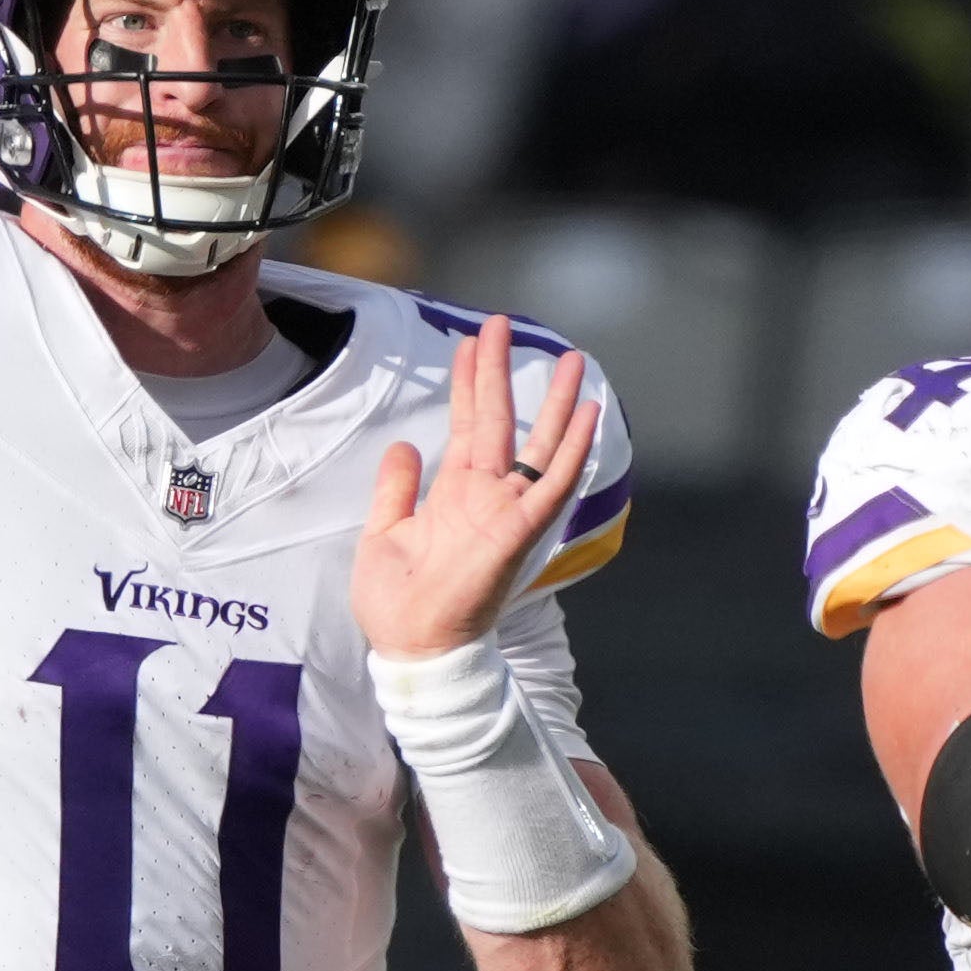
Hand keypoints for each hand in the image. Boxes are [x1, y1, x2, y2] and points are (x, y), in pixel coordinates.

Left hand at [354, 318, 598, 663]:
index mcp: (453, 493)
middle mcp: (485, 494)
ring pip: (538, 443)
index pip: (467, 424)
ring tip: (572, 357)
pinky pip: (554, 482)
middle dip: (498, 369)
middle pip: (499, 419)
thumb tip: (404, 445)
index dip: (469, 382)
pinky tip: (588, 412)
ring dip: (554, 401)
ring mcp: (506, 510)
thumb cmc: (396, 605)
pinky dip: (572, 448)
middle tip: (501, 322)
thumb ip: (396, 489)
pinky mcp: (519, 529)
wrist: (411, 648)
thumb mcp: (383, 534)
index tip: (471, 341)